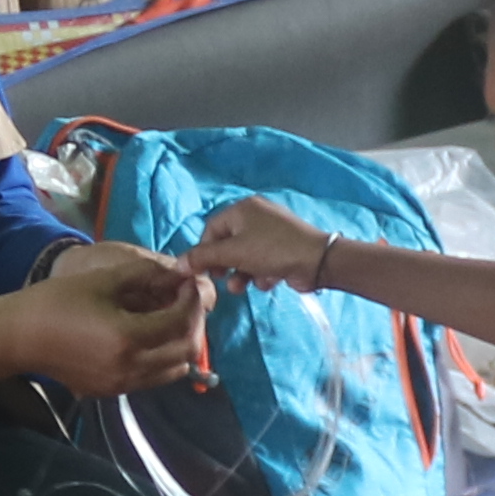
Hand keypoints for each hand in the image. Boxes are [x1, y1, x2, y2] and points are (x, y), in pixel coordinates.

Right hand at [0, 238, 213, 398]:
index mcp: (129, 337)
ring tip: (168, 319)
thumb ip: (144, 276)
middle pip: (185, 351)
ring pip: (174, 370)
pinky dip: (162, 359)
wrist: (17, 337)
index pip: (181, 322)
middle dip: (192, 323)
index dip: (192, 301)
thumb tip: (177, 274)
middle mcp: (131, 367)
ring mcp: (122, 384)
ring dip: (180, 344)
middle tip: (184, 301)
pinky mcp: (112, 391)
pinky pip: (152, 378)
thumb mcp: (102, 280)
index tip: (188, 284)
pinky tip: (147, 337)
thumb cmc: (55, 302)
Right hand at [187, 197, 332, 289]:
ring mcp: (272, 232)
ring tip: (242, 286)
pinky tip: (268, 281)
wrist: (317, 261)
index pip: (211, 229)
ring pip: (245, 256)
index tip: (201, 272)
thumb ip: (203, 258)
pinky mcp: (284, 249)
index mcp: (243, 209)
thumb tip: (177, 264)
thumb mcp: (233, 253)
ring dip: (241, 274)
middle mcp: (256, 216)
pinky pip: (262, 262)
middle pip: (228, 243)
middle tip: (221, 279)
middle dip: (224, 265)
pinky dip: (261, 273)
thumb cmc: (272, 250)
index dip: (204, 252)